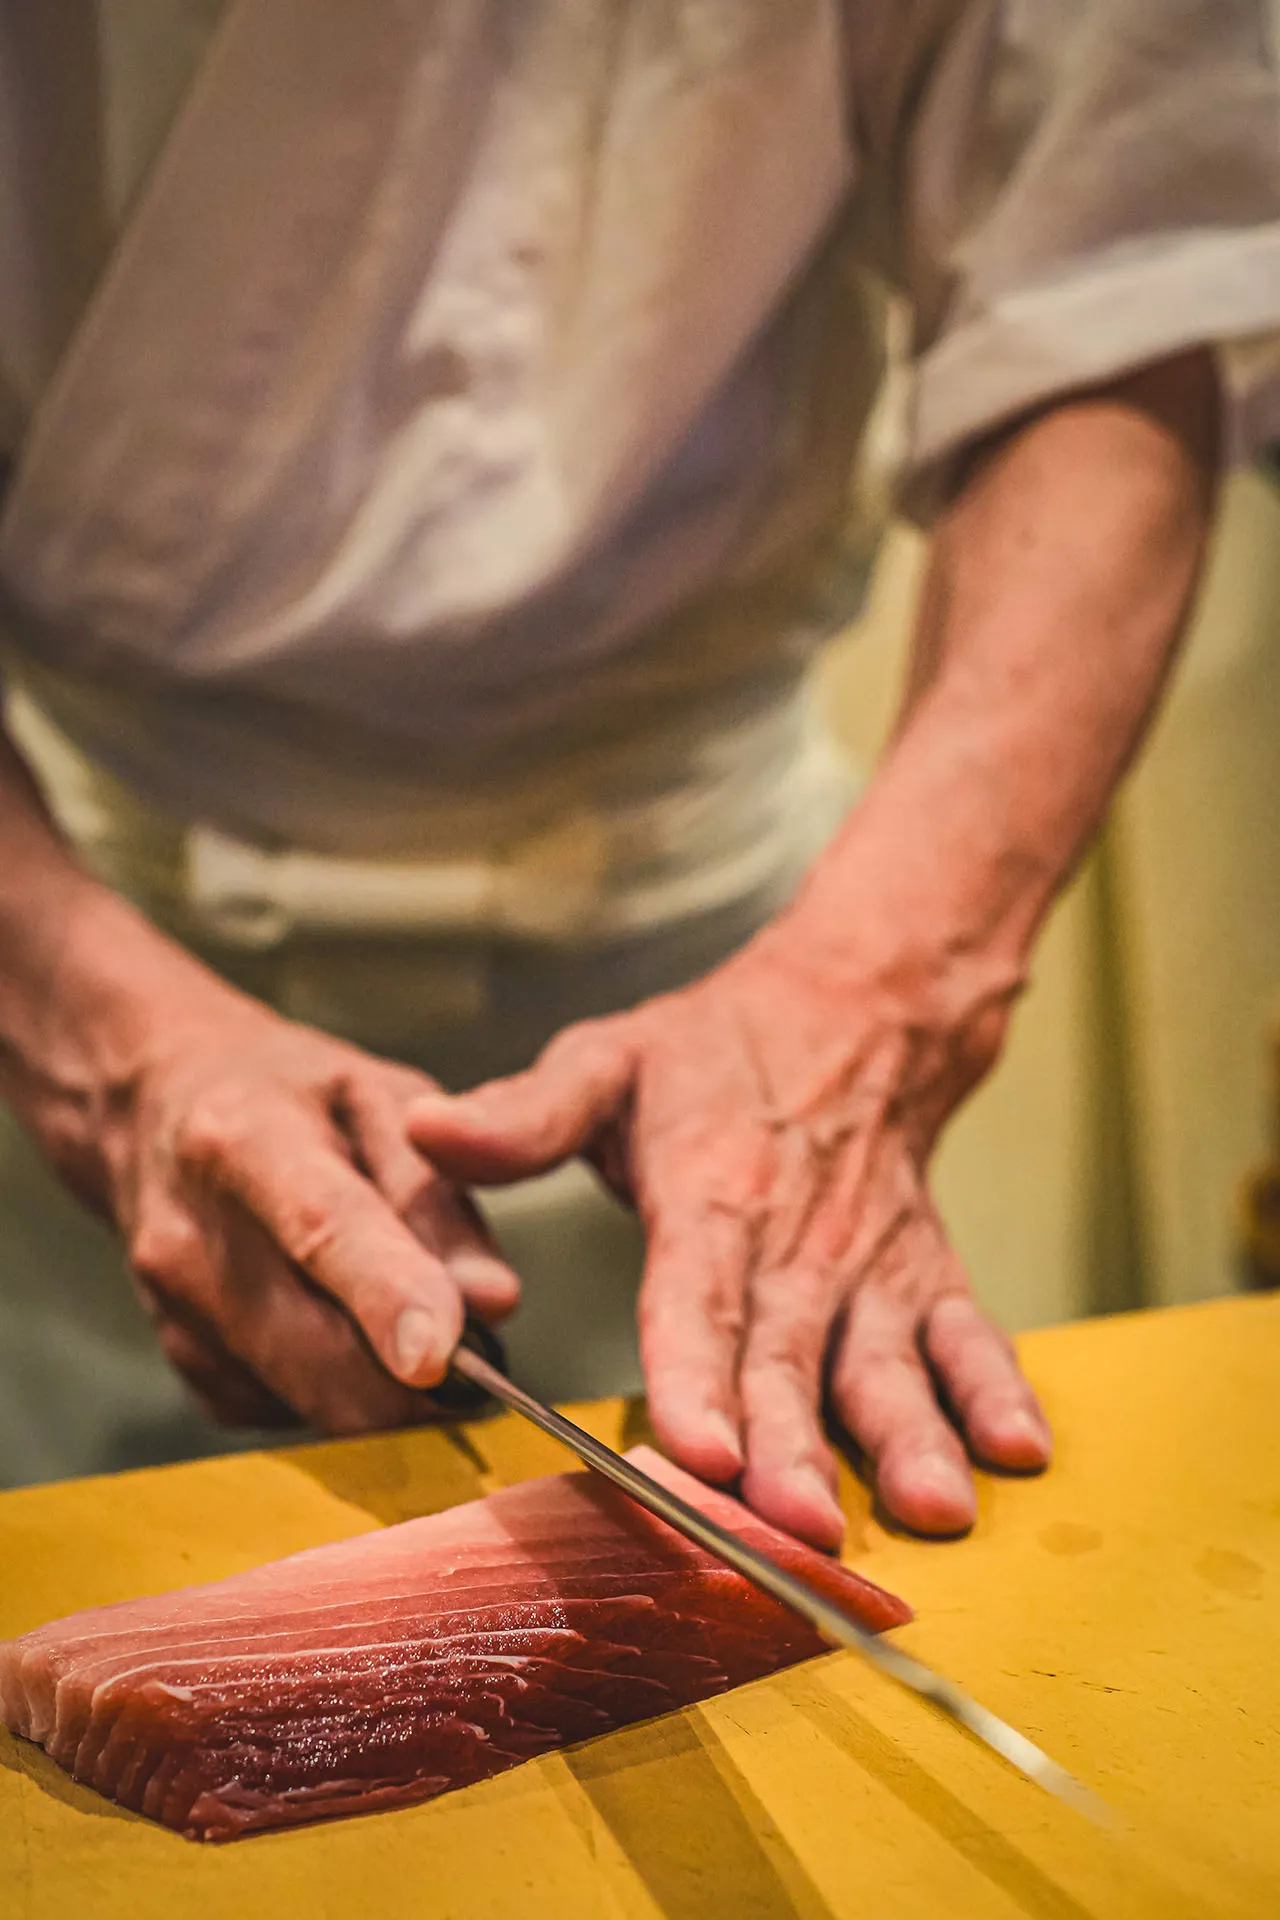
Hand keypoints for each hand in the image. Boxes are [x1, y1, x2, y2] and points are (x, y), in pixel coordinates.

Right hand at [80, 981, 519, 1431]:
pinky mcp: (188, 1369)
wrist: (157, 1112)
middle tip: (478, 1352)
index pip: (321, 1230)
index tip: (440, 1356)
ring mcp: (177, 1313)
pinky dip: (340, 1387)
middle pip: (318, 1350)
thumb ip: (439, 1197)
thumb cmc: (293, 1099)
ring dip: (385, 1385)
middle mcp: (192, 1235)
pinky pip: (297, 1411)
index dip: (386, 1298)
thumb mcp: (383, 1100)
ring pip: (315, 1400)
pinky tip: (335, 1318)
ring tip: (400, 1308)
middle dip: (418, 1381)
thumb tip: (493, 1304)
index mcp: (246, 1139)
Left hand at [409, 934, 1050, 1546]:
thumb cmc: (717, 1050)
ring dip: (909, 1434)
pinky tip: (1018, 1453)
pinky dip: (995, 1390)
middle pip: (794, 1355)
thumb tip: (426, 1135)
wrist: (860, 1006)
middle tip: (797, 1528)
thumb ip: (523, 1113)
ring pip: (889, 1359)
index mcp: (711, 1193)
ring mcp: (873, 1264)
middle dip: (796, 1447)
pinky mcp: (927, 1274)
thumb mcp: (608, 1060)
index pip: (699, 1297)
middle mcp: (800, 1240)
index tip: (698, 1451)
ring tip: (929, 1508)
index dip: (698, 1377)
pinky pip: (969, 1333)